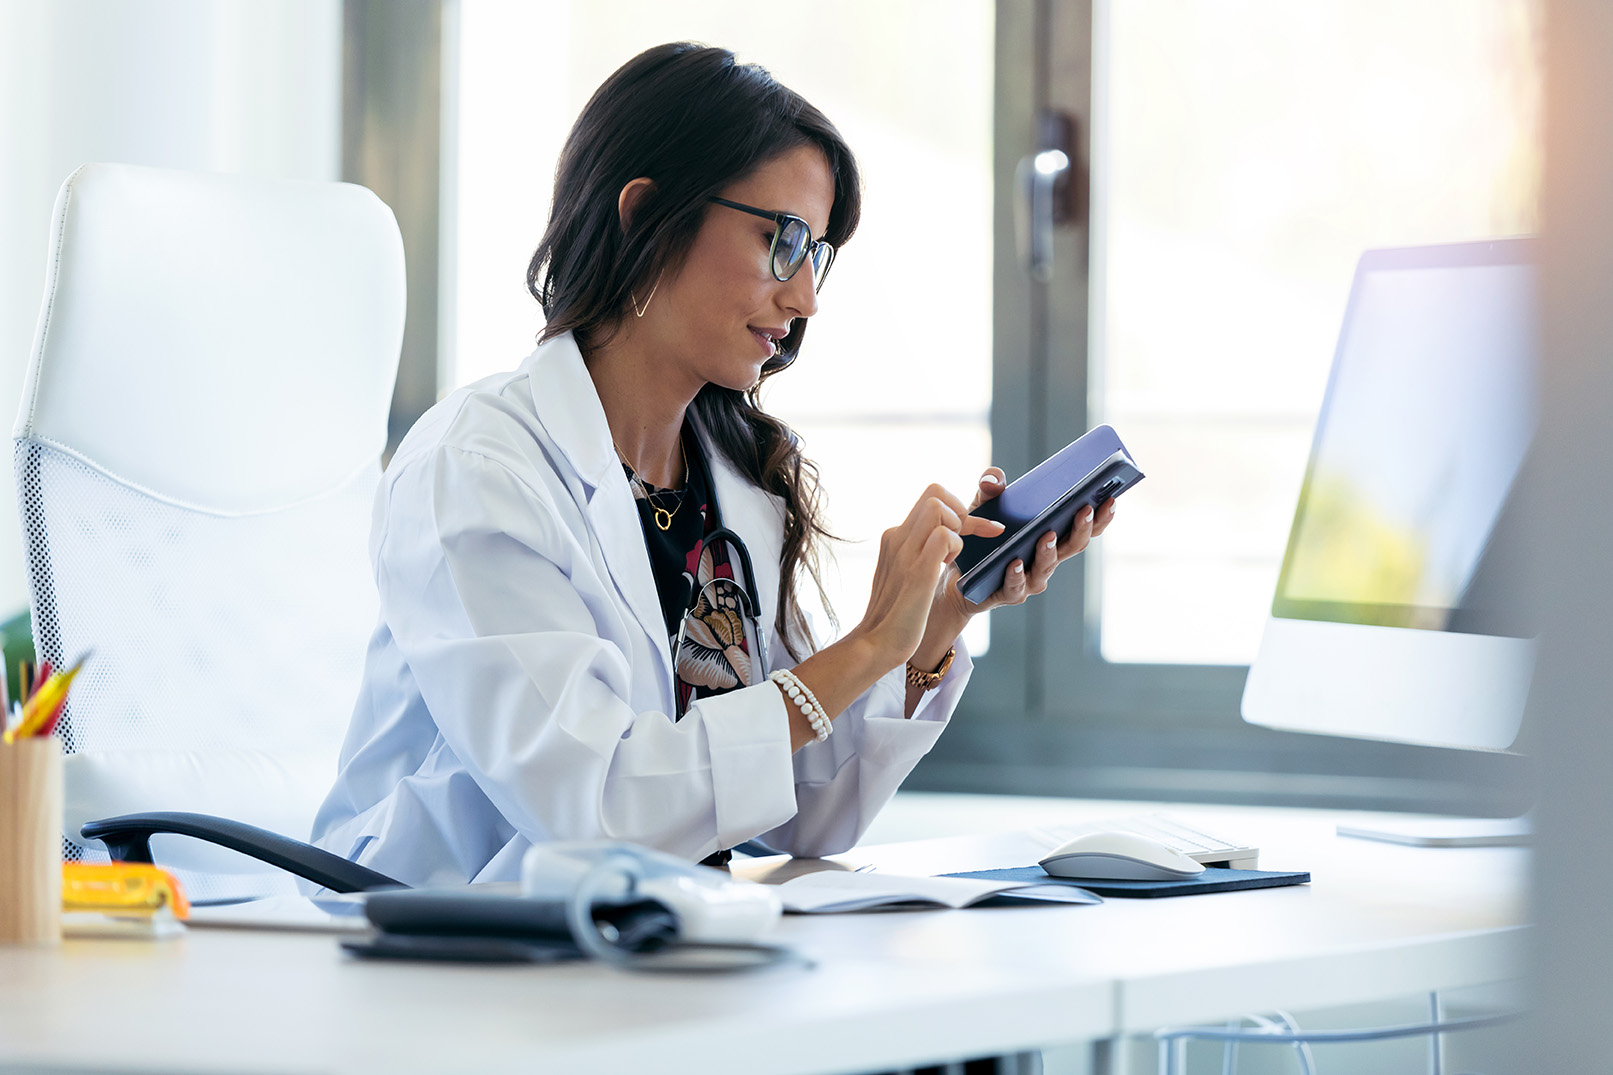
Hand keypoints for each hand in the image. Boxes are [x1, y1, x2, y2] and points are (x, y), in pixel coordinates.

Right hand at [853, 484, 1004, 669]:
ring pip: (937, 505)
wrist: (874, 644)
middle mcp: (897, 538)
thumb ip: (915, 557)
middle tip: (970, 538)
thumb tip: (941, 547)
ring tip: (955, 555)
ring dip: (960, 524)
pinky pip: (945, 535)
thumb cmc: (893, 616)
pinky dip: (957, 545)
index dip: (955, 508)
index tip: (972, 531)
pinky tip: (950, 566)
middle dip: (962, 509)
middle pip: (934, 493)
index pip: (928, 501)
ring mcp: (906, 552)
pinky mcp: (918, 570)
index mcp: (894, 538)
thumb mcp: (901, 576)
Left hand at [940, 467, 1118, 614]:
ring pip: (1047, 567)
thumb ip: (989, 490)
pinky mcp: (1006, 593)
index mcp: (1049, 536)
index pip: (1082, 527)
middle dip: (1082, 527)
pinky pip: (1016, 587)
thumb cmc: (978, 539)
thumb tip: (994, 478)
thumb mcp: (981, 508)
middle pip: (1073, 546)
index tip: (1111, 498)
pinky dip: (1017, 574)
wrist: (953, 572)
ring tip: (1047, 534)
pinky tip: (1015, 562)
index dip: (1100, 516)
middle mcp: (1045, 559)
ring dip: (1050, 551)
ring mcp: (1029, 579)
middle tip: (1085, 508)